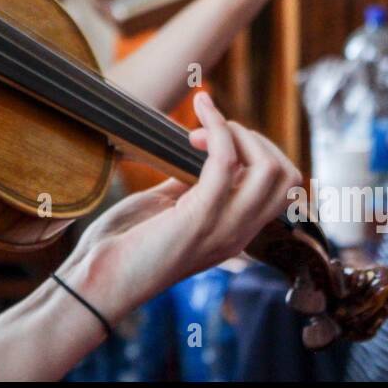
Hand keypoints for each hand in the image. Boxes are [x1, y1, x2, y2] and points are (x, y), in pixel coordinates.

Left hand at [57, 92, 301, 322]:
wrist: (101, 278)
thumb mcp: (168, 207)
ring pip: (268, 168)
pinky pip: (226, 161)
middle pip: (286, 176)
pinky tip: (200, 108)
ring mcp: (224, 228)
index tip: (211, 141)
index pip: (281, 188)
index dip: (257, 153)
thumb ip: (191, 184)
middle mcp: (238, 233)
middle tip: (207, 132)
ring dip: (237, 131)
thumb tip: (200, 151)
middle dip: (253, 138)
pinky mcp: (200, 217)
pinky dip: (217, 127)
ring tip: (203, 120)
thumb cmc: (124, 242)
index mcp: (234, 232)